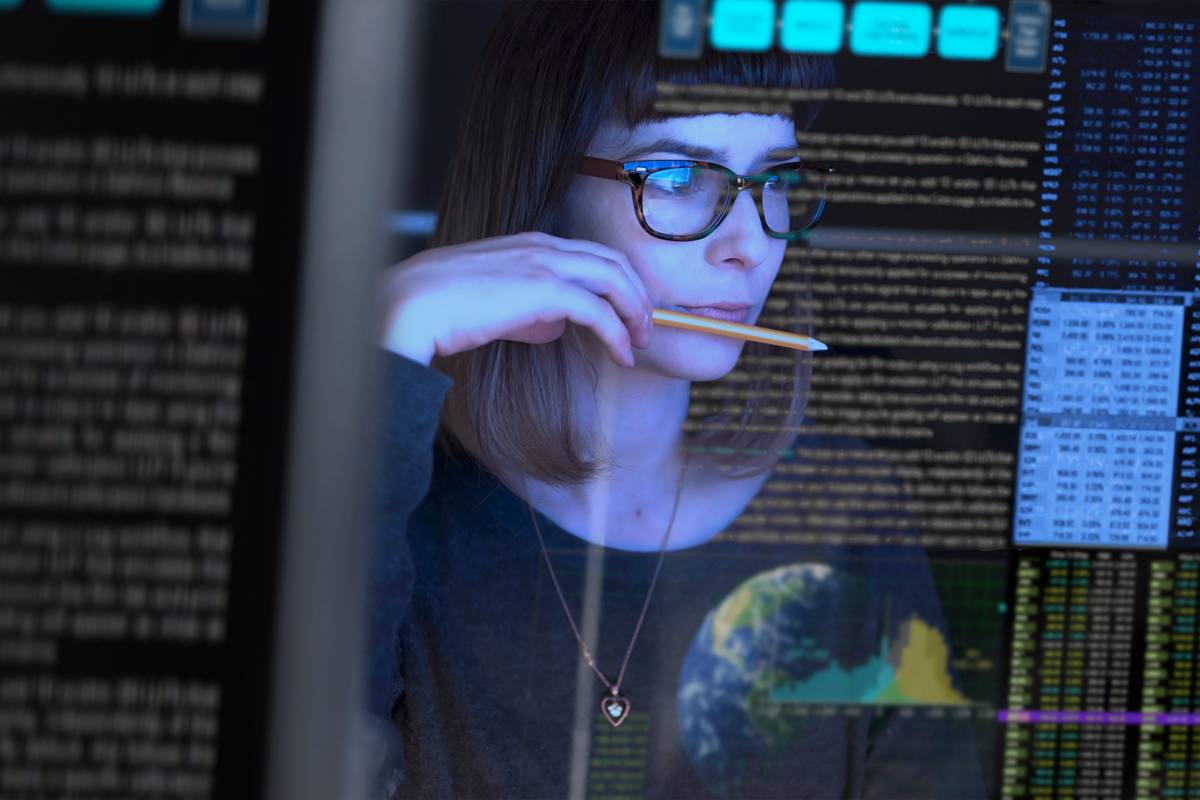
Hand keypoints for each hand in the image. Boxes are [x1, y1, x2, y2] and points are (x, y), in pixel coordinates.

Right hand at [379, 231, 653, 367]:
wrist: (414, 304)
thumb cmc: (445, 307)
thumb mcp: (497, 305)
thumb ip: (530, 312)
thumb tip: (556, 327)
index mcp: (532, 244)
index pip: (594, 255)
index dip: (619, 283)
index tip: (629, 314)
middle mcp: (544, 246)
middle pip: (614, 262)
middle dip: (638, 296)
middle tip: (645, 329)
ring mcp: (545, 264)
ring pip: (615, 279)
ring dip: (635, 312)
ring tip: (640, 343)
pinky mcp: (544, 290)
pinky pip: (598, 310)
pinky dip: (617, 333)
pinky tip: (622, 356)